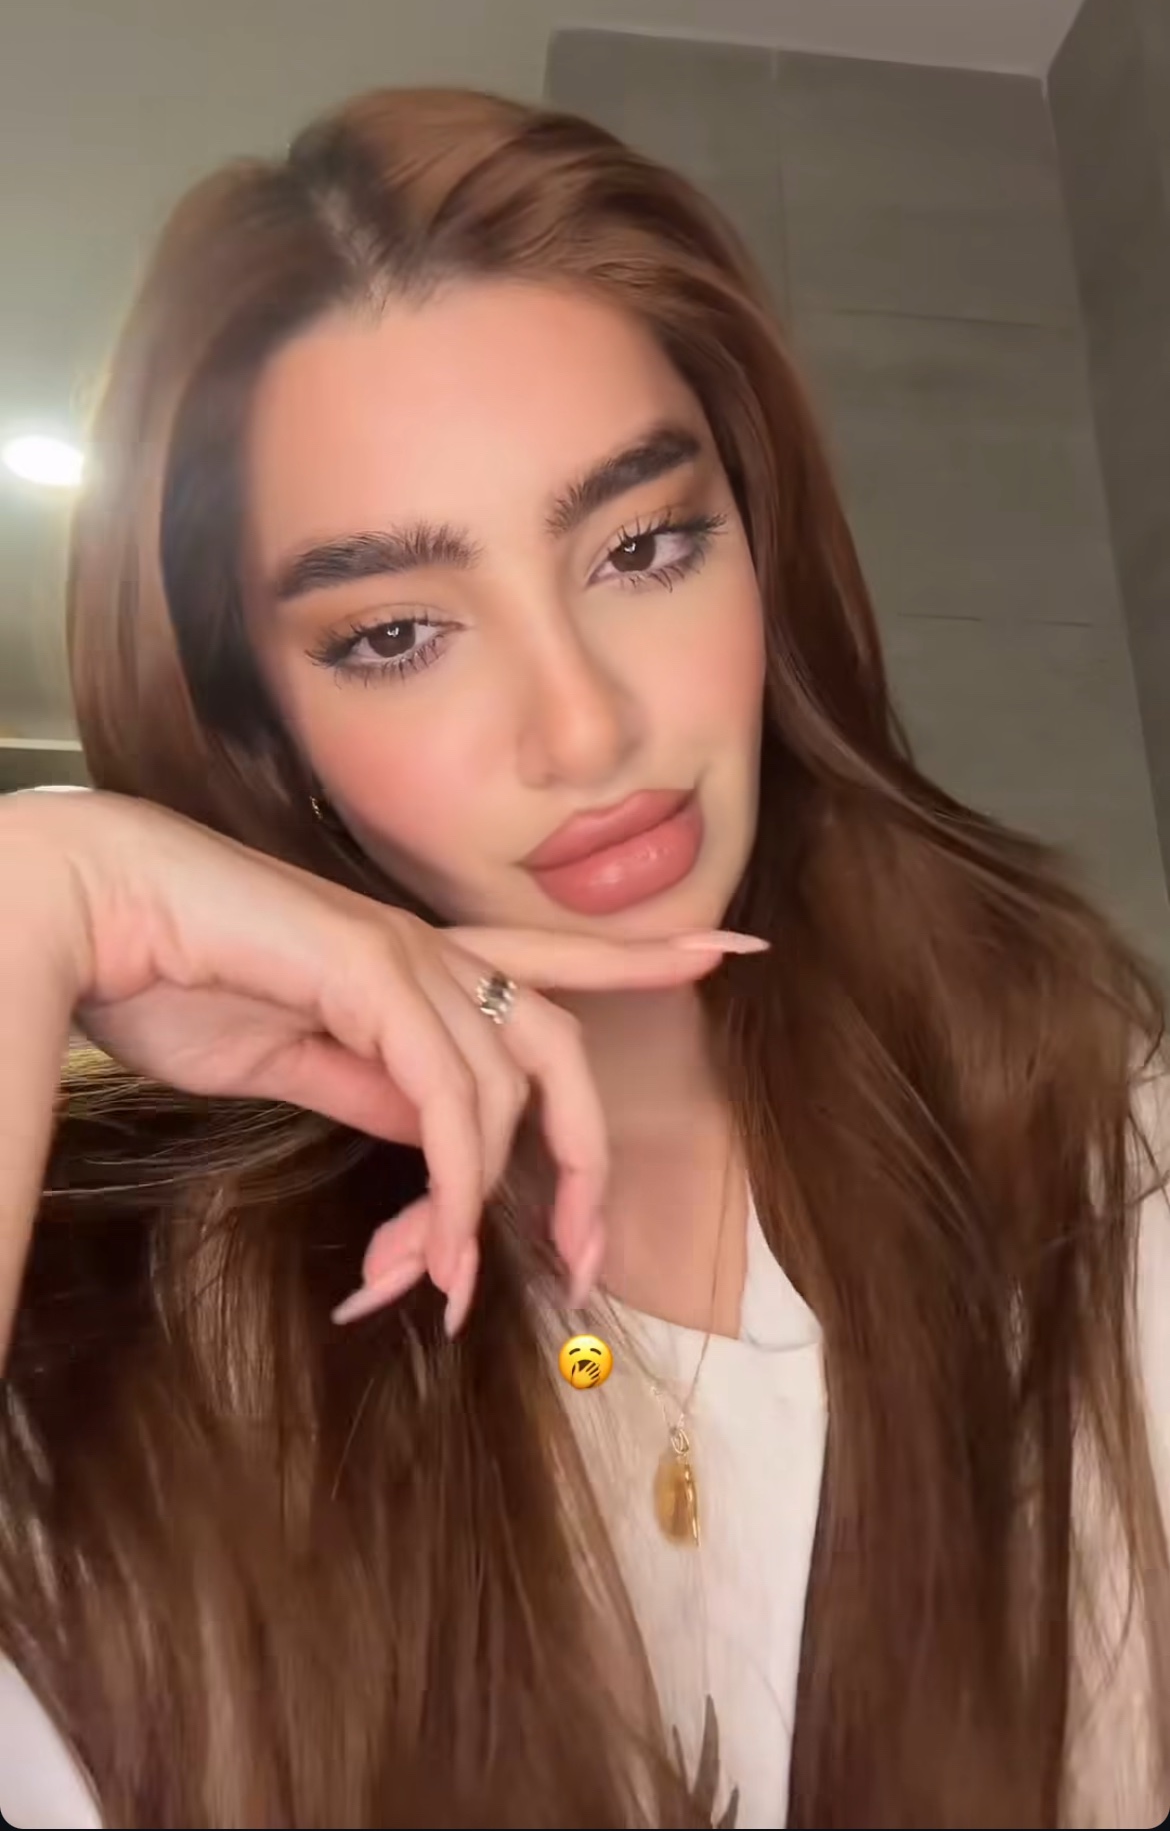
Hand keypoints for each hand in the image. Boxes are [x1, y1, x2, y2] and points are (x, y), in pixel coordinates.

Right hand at [0, 790, 761, 1345]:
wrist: (94, 915)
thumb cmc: (173, 976)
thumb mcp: (293, 1058)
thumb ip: (371, 1088)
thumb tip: (431, 1136)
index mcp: (416, 961)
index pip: (555, 956)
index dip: (643, 956)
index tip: (731, 950)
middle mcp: (429, 951)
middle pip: (560, 1047)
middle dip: (585, 1157)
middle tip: (580, 1259)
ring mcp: (406, 957)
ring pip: (502, 1098)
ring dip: (479, 1210)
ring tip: (444, 1289)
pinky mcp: (374, 977)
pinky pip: (446, 1103)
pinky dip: (447, 1187)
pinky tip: (427, 1250)